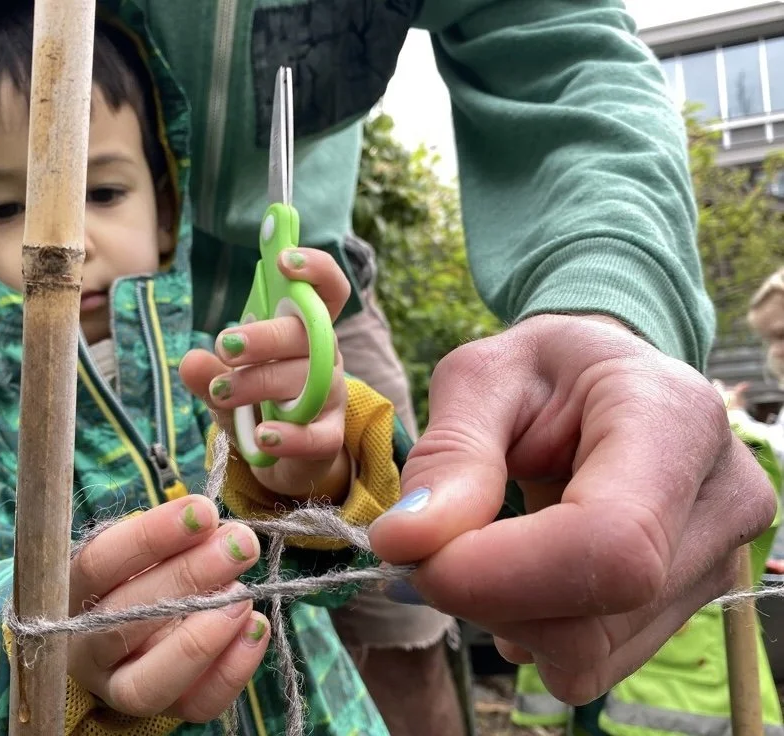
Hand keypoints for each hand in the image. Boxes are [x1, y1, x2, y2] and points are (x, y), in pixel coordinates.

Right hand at [67, 496, 269, 720]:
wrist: (135, 633)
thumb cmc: (143, 572)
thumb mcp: (146, 547)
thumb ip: (175, 536)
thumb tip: (216, 526)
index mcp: (70, 592)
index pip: (99, 564)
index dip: (151, 536)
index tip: (203, 511)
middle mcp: (85, 646)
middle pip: (123, 620)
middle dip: (189, 576)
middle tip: (240, 544)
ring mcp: (118, 688)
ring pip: (147, 683)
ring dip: (202, 638)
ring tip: (243, 594)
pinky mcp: (164, 711)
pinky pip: (195, 706)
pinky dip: (232, 669)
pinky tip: (256, 626)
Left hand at [180, 249, 351, 501]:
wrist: (278, 457)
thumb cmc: (256, 405)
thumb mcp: (226, 383)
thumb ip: (209, 371)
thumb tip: (191, 361)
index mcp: (304, 331)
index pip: (327, 291)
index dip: (316, 269)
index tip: (284, 259)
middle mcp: (325, 358)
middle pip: (310, 335)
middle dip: (266, 336)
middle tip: (225, 343)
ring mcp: (330, 397)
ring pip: (309, 382)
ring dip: (261, 382)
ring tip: (221, 391)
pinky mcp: (328, 436)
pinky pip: (319, 436)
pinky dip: (291, 436)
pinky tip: (264, 436)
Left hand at [368, 314, 776, 704]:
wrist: (604, 382)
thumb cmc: (543, 370)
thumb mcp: (481, 377)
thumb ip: (448, 452)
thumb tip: (406, 542)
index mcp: (674, 421)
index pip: (613, 542)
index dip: (504, 574)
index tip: (420, 560)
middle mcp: (720, 502)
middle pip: (595, 616)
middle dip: (485, 597)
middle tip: (437, 544)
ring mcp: (716, 565)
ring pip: (589, 656)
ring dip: (504, 617)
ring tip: (486, 548)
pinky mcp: (688, 608)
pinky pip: (593, 664)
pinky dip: (533, 634)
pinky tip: (522, 577)